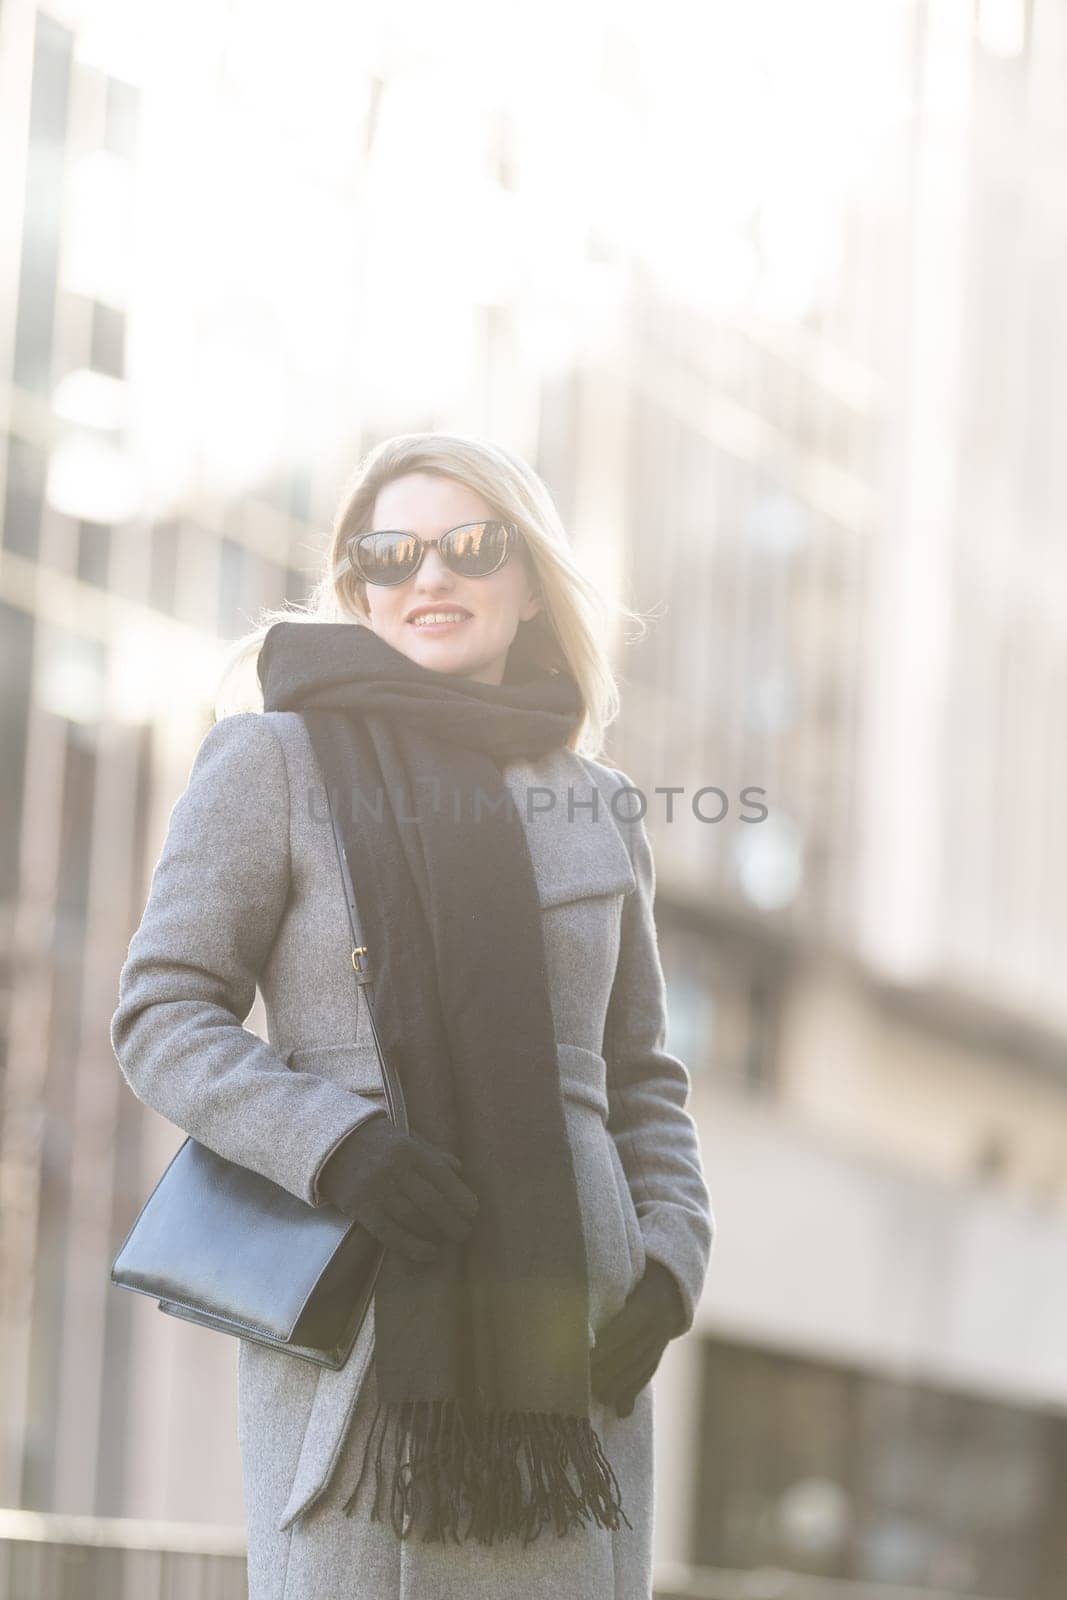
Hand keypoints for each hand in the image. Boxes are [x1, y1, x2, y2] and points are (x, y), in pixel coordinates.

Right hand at [316, 1112, 477, 1263]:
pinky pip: (391, 1233)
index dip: (460, 1197)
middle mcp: (394, 1169)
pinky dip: (413, 1247)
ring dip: (436, 1234)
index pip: (442, 1177)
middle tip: (465, 1233)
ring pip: (414, 1219)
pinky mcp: (360, 1208)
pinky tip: (429, 1253)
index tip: (473, 1212)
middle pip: (432, 1202)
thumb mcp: (404, 1138)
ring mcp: (376, 1189)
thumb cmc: (374, 1141)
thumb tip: (458, 1169)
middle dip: (453, 1221)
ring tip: (448, 1241)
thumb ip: (431, 1154)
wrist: (329, 1144)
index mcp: (409, 1149)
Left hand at [590, 1259, 686, 1417]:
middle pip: (630, 1355)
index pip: (623, 1330)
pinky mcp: (661, 1354)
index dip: (603, 1346)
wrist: (670, 1282)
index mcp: (650, 1302)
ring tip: (593, 1398)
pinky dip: (632, 1393)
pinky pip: (646, 1376)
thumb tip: (570, 1288)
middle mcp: (660, 1325)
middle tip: (578, 1383)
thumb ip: (605, 1285)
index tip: (580, 1357)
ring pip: (639, 1370)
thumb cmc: (634, 1270)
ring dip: (617, 1387)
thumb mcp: (625, 1272)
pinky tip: (620, 1411)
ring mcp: (663, 1341)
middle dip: (605, 1371)